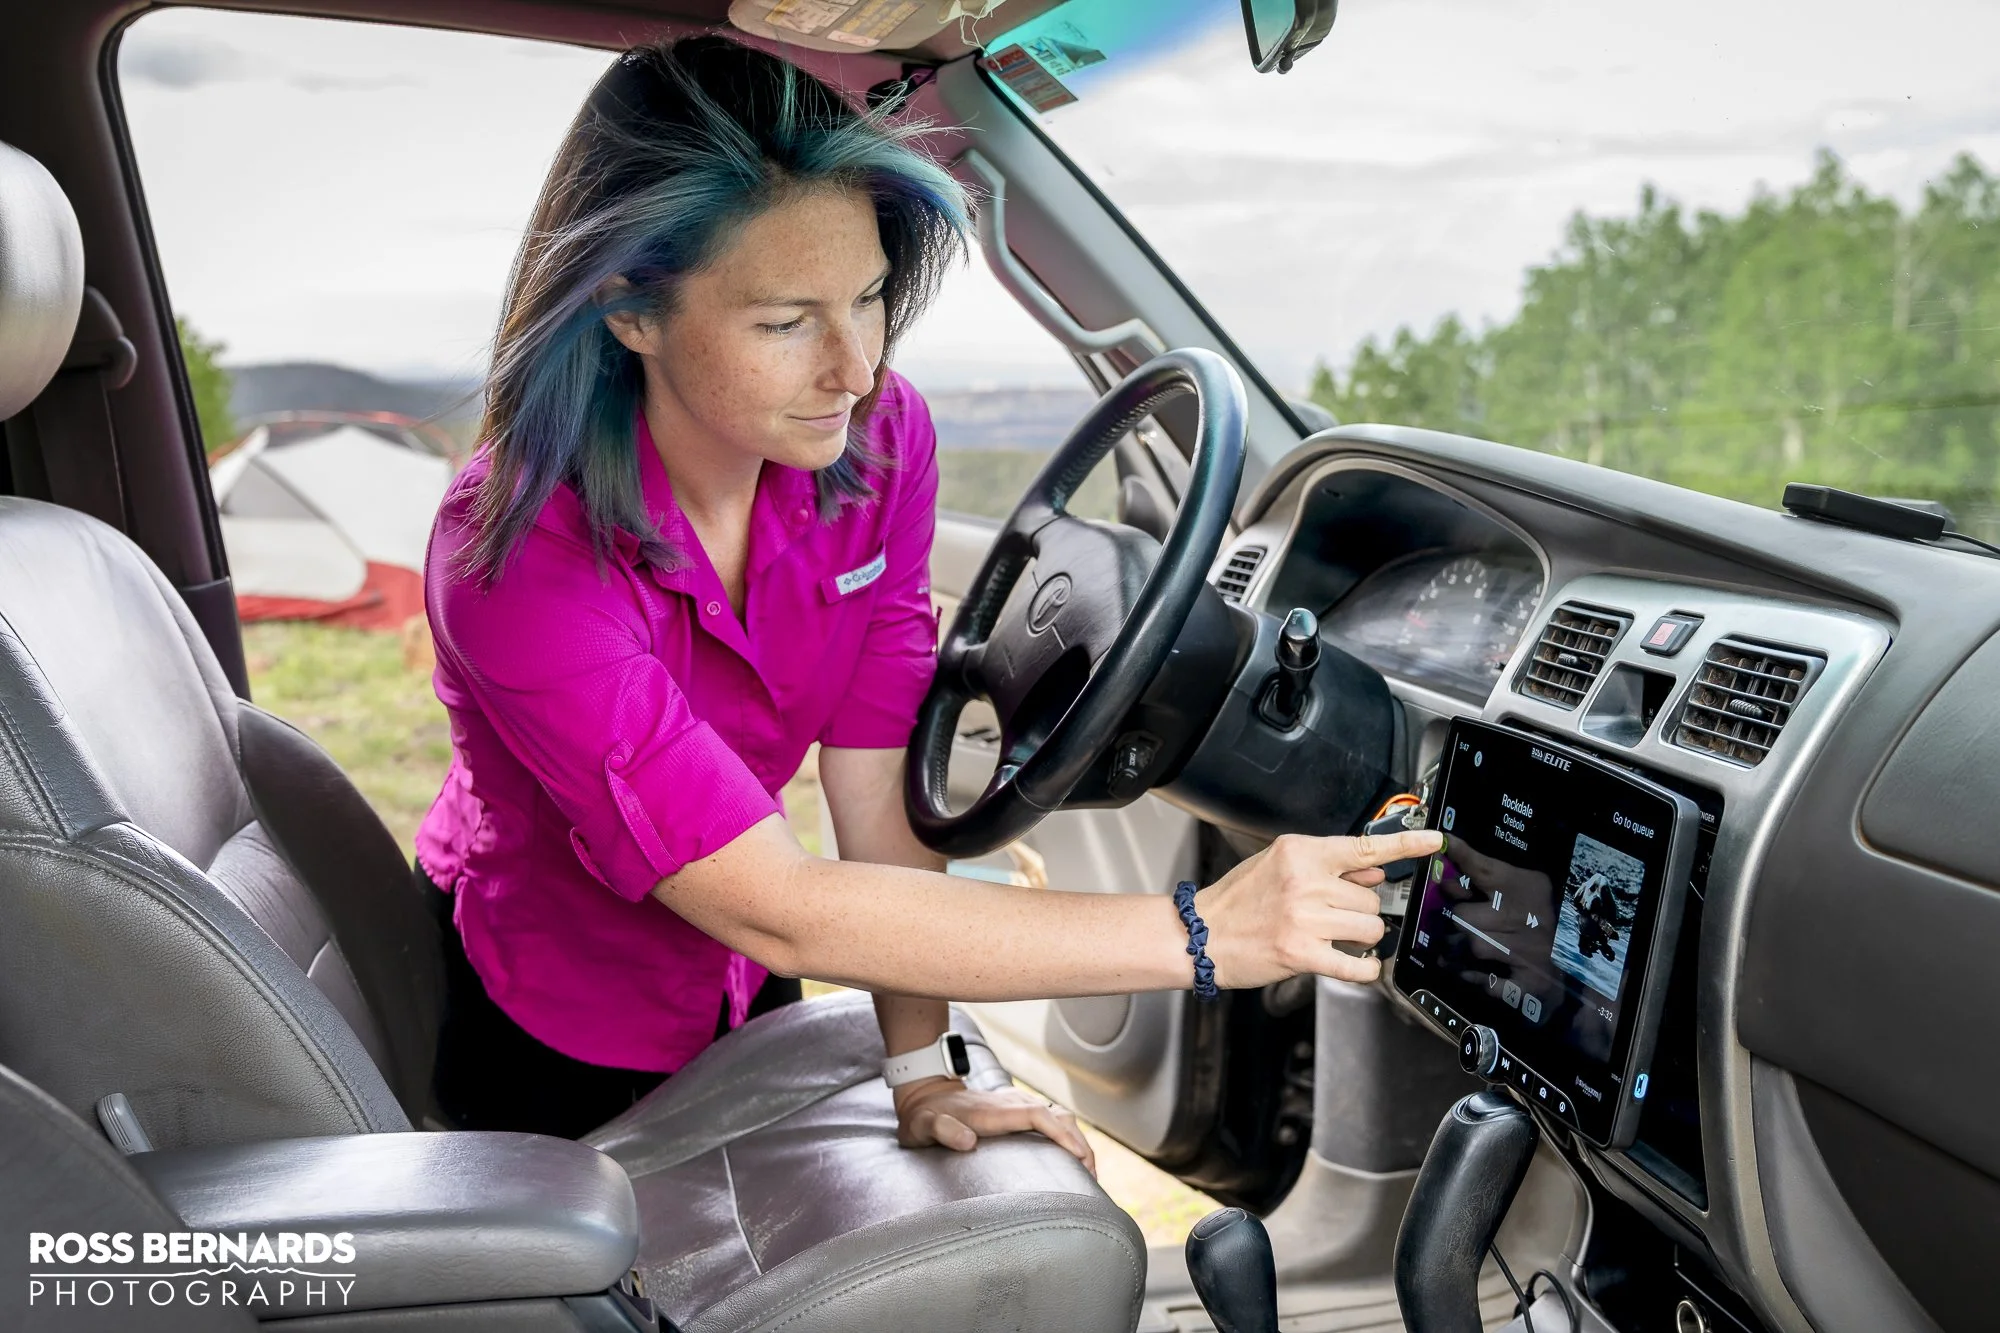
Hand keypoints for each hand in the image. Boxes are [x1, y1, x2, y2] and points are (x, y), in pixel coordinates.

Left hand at [892, 1077, 1096, 1175]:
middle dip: (1080, 1143)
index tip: (1078, 1157)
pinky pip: (1052, 1119)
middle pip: (1058, 1117)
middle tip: (1092, 1178)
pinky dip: (1069, 1136)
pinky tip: (1074, 1160)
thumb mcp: (923, 1126)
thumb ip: (942, 1130)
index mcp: (993, 1112)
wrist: (924, 1093)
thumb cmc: (924, 1117)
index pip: (1037, 1116)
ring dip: (1079, 1141)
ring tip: (1090, 1174)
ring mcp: (1017, 1104)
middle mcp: (1011, 1104)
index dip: (1061, 1134)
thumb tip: (968, 1141)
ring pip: (1060, 1117)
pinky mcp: (1019, 1110)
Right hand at [1197, 828, 1443, 987]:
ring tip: (1330, 935)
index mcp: (1300, 852)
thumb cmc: (1239, 901)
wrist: (1201, 936)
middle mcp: (1305, 881)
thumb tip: (1376, 869)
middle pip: (1371, 897)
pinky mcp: (1302, 952)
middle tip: (1330, 914)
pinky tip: (1358, 964)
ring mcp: (1305, 918)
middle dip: (1359, 909)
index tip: (1435, 841)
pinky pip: (1357, 963)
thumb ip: (1328, 866)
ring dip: (1360, 936)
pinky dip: (1365, 969)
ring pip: (1370, 928)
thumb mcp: (1278, 865)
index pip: (1365, 847)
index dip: (1406, 846)